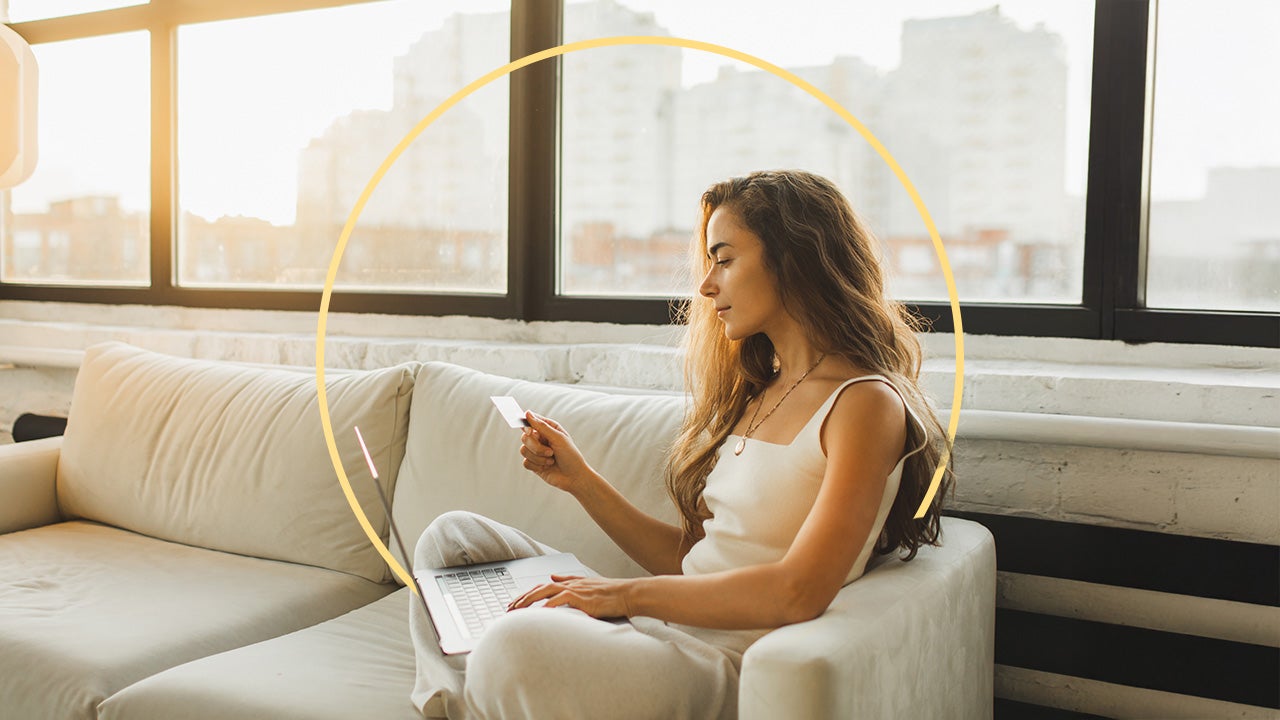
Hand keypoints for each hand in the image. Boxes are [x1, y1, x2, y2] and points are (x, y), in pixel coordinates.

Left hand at [506, 574, 634, 618]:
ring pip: (545, 592)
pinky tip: (538, 612)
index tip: (515, 603)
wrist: (627, 594)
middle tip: (509, 609)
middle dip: (522, 598)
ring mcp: (575, 590)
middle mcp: (570, 584)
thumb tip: (553, 578)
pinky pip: (560, 600)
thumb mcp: (587, 585)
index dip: (527, 594)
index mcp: (570, 583)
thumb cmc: (611, 593)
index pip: (543, 587)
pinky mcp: (582, 597)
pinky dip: (547, 605)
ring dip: (529, 601)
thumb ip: (569, 581)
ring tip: (517, 610)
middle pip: (539, 588)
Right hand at [519, 412, 594, 494]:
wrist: (574, 477)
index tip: (530, 432)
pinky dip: (537, 465)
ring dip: (539, 457)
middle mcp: (540, 439)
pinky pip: (525, 462)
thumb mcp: (558, 438)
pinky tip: (547, 466)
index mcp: (548, 428)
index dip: (527, 426)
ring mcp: (536, 452)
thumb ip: (542, 426)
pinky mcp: (534, 464)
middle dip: (536, 446)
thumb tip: (527, 413)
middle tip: (551, 451)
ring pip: (523, 450)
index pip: (531, 421)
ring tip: (551, 460)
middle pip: (524, 437)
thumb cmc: (570, 455)